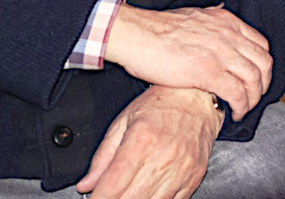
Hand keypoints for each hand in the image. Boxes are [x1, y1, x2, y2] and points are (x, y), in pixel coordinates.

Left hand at [76, 85, 221, 198]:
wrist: (198, 96)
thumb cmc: (161, 104)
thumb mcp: (124, 121)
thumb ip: (103, 156)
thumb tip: (86, 184)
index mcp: (141, 142)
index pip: (112, 188)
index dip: (98, 198)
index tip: (94, 197)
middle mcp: (162, 158)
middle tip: (109, 195)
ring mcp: (181, 170)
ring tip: (128, 193)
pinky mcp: (194, 177)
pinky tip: (148, 193)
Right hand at [104, 4, 271, 120]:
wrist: (136, 34)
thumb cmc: (156, 29)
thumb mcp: (194, 18)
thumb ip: (210, 26)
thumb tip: (216, 32)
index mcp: (225, 21)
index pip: (261, 44)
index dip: (262, 65)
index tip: (256, 78)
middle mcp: (228, 35)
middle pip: (263, 63)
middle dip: (263, 85)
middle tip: (254, 98)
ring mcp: (220, 53)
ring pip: (253, 80)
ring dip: (253, 99)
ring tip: (243, 109)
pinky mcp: (208, 72)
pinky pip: (237, 93)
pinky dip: (240, 107)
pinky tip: (233, 113)